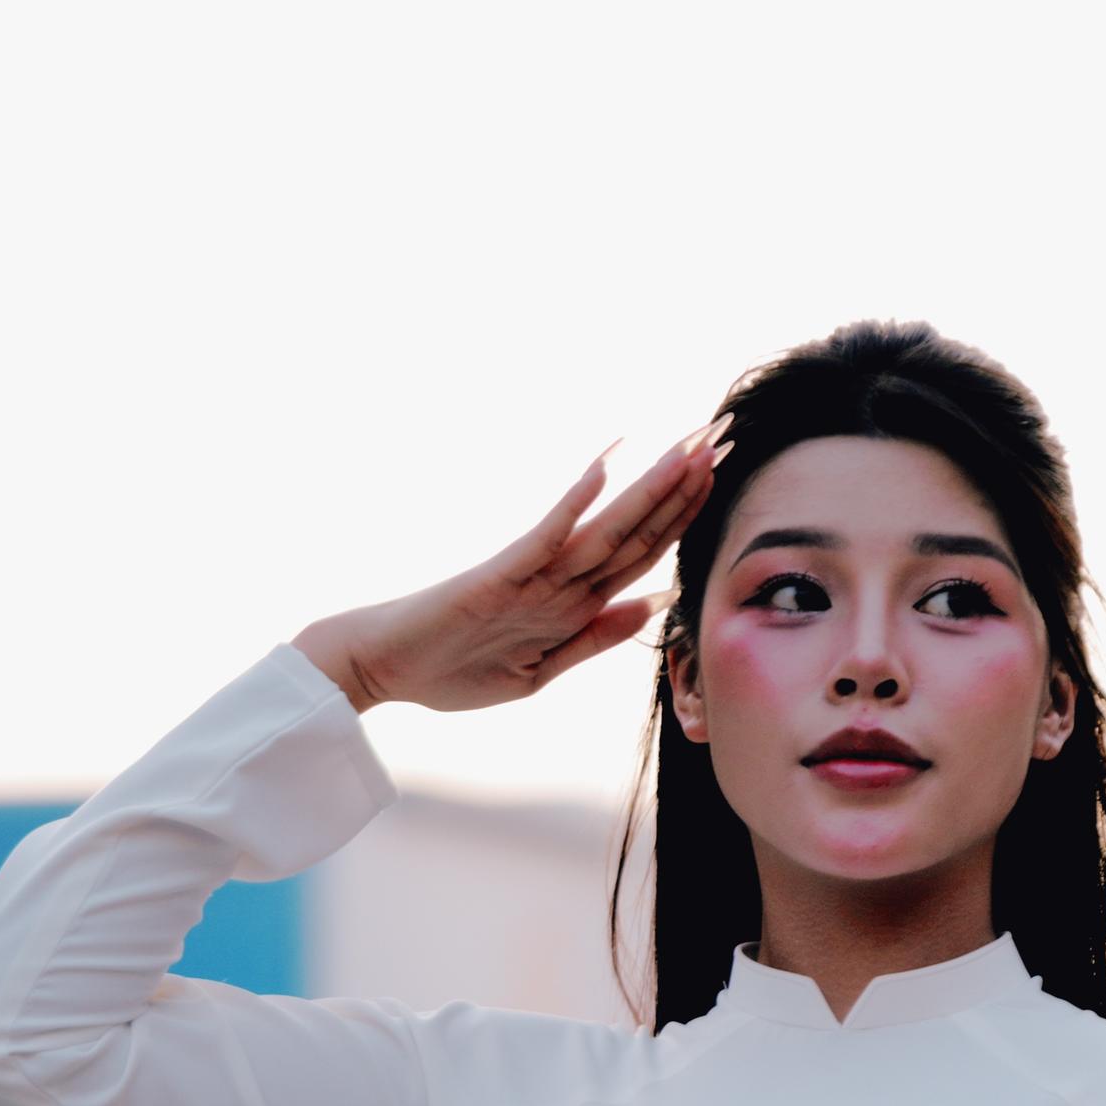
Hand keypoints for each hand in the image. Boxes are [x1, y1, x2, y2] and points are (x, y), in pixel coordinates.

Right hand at [291, 430, 718, 716]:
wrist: (379, 671)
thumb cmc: (451, 670)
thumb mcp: (540, 670)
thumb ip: (596, 638)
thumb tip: (656, 602)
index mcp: (576, 601)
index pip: (645, 551)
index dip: (687, 514)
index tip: (723, 475)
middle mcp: (561, 579)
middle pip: (637, 527)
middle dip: (684, 484)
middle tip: (725, 434)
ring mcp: (531, 573)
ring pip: (606, 525)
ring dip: (651, 487)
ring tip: (691, 446)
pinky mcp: (496, 574)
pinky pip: (544, 536)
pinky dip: (575, 503)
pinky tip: (604, 469)